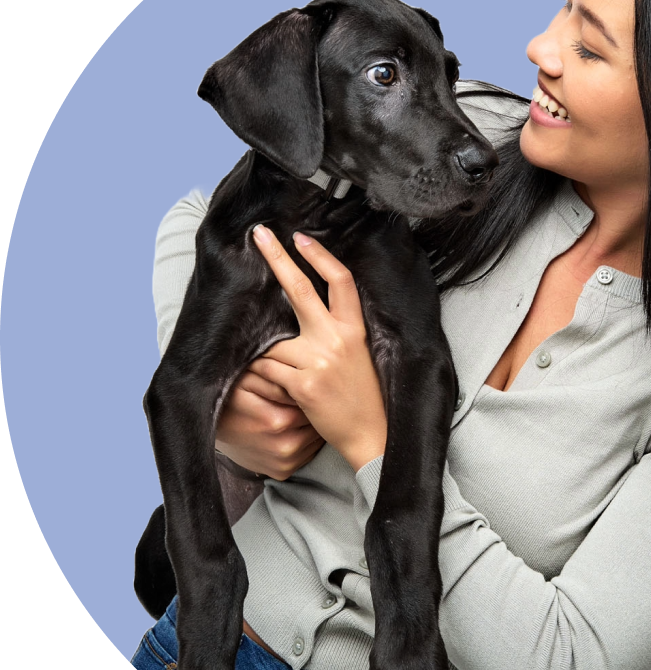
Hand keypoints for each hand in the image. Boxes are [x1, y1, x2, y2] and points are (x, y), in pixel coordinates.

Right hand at [215, 364, 325, 479]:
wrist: (208, 431)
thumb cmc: (231, 399)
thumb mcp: (248, 380)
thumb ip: (276, 378)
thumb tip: (300, 378)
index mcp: (277, 421)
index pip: (310, 403)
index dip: (308, 392)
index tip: (305, 385)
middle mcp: (284, 447)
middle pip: (316, 422)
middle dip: (313, 410)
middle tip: (307, 399)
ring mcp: (284, 463)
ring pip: (315, 438)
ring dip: (312, 426)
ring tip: (300, 413)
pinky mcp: (283, 472)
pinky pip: (307, 453)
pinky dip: (306, 442)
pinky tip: (295, 430)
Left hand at [249, 225, 386, 471]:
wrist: (372, 434)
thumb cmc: (364, 395)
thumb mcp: (361, 353)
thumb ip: (338, 329)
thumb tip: (305, 307)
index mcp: (356, 329)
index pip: (340, 280)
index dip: (319, 256)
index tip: (300, 238)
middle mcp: (338, 339)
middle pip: (301, 289)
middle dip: (277, 258)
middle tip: (259, 234)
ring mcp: (320, 360)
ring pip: (273, 342)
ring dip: (269, 357)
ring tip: (288, 378)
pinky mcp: (304, 384)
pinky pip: (268, 369)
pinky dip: (266, 378)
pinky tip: (283, 391)